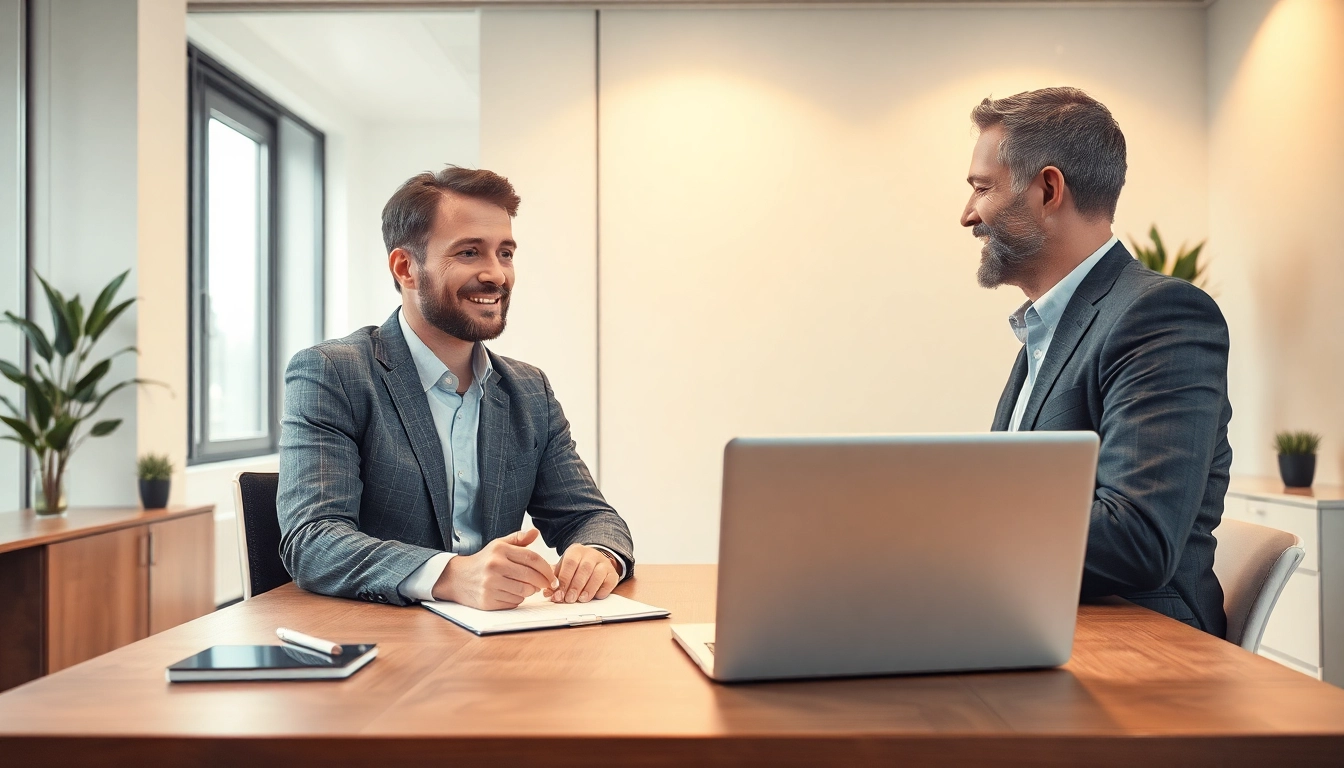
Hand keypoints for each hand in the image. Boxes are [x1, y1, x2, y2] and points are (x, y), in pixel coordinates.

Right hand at [432, 528, 556, 609]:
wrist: (457, 578)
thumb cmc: (483, 561)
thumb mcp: (498, 545)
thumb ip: (518, 539)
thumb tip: (536, 532)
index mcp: (499, 551)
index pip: (532, 558)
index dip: (546, 568)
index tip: (552, 575)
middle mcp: (494, 566)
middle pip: (530, 576)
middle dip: (542, 581)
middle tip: (546, 584)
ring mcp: (490, 585)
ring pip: (524, 591)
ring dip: (530, 590)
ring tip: (527, 586)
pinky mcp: (488, 600)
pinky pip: (514, 602)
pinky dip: (518, 598)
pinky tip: (513, 593)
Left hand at [545, 544, 619, 603]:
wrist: (595, 562)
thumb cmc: (576, 568)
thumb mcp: (564, 569)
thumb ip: (555, 580)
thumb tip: (548, 593)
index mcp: (576, 551)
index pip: (570, 563)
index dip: (564, 579)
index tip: (559, 593)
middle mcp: (591, 554)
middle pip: (584, 569)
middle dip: (575, 586)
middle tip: (569, 599)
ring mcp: (604, 563)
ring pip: (598, 574)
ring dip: (589, 589)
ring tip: (581, 599)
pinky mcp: (612, 573)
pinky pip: (609, 581)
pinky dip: (602, 590)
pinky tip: (595, 596)